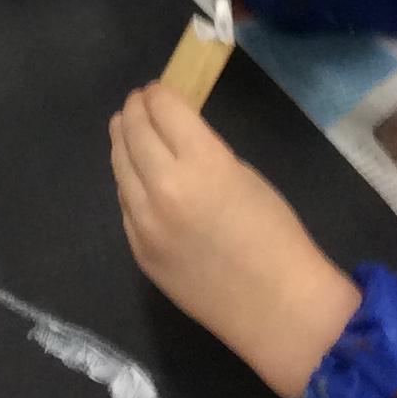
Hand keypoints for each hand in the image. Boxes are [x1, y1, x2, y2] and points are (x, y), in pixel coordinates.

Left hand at [111, 84, 360, 397]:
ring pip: (119, 166)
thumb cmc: (277, 237)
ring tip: (125, 129)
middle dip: (134, 110)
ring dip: (122, 142)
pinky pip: (125, 204)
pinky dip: (128, 182)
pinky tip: (134, 176)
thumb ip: (203, 151)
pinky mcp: (138, 250)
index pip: (163, 109)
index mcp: (200, 163)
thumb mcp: (245, 176)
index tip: (157, 89)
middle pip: (132, 131)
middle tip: (138, 103)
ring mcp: (144, 222)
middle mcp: (163, 188)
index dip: (158, 93)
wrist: (277, 308)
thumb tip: (174, 134)